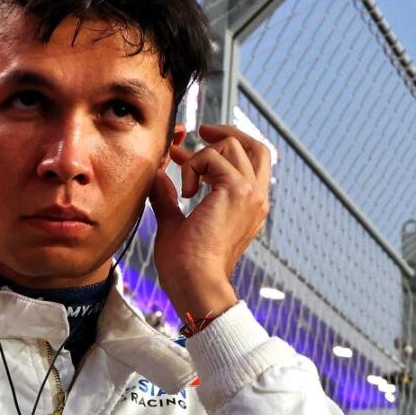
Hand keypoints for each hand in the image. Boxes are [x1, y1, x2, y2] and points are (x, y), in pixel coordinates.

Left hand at [148, 124, 271, 319]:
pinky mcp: (237, 190)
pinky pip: (212, 155)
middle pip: (256, 146)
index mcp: (250, 208)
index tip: (186, 155)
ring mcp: (251, 193)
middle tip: (200, 131)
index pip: (252, 163)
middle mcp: (257, 199)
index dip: (223, 148)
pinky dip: (192, 166)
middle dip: (227, 132)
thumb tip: (159, 175)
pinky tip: (185, 193)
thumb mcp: (174, 223)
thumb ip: (168, 197)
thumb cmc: (185, 267)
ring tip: (184, 185)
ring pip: (233, 145)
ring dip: (200, 156)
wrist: (194, 283)